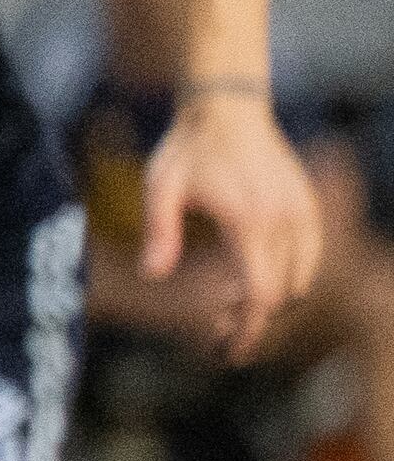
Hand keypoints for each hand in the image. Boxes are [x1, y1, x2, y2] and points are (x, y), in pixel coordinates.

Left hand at [141, 87, 322, 361]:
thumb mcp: (160, 187)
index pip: (260, 294)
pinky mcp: (307, 206)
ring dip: (266, 298)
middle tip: (211, 330)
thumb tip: (154, 276)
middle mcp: (285, 220)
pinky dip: (284, 276)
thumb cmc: (187, 148)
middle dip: (248, 320)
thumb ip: (159, 232)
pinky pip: (307, 258)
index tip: (226, 353)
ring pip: (298, 280)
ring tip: (222, 299)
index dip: (246, 330)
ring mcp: (303, 213)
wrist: (228, 107)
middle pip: (279, 295)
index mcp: (250, 221)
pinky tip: (246, 273)